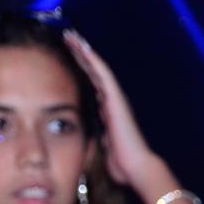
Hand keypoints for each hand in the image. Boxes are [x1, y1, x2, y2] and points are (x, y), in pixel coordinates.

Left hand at [62, 29, 163, 189]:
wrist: (135, 166)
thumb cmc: (120, 161)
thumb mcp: (102, 144)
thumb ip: (95, 134)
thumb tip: (85, 136)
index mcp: (107, 109)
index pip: (91, 82)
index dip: (80, 67)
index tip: (67, 54)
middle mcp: (111, 99)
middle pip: (93, 70)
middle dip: (80, 53)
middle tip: (67, 37)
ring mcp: (114, 97)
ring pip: (97, 67)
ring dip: (84, 51)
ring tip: (71, 36)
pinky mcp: (115, 98)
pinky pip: (103, 74)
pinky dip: (92, 60)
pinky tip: (82, 48)